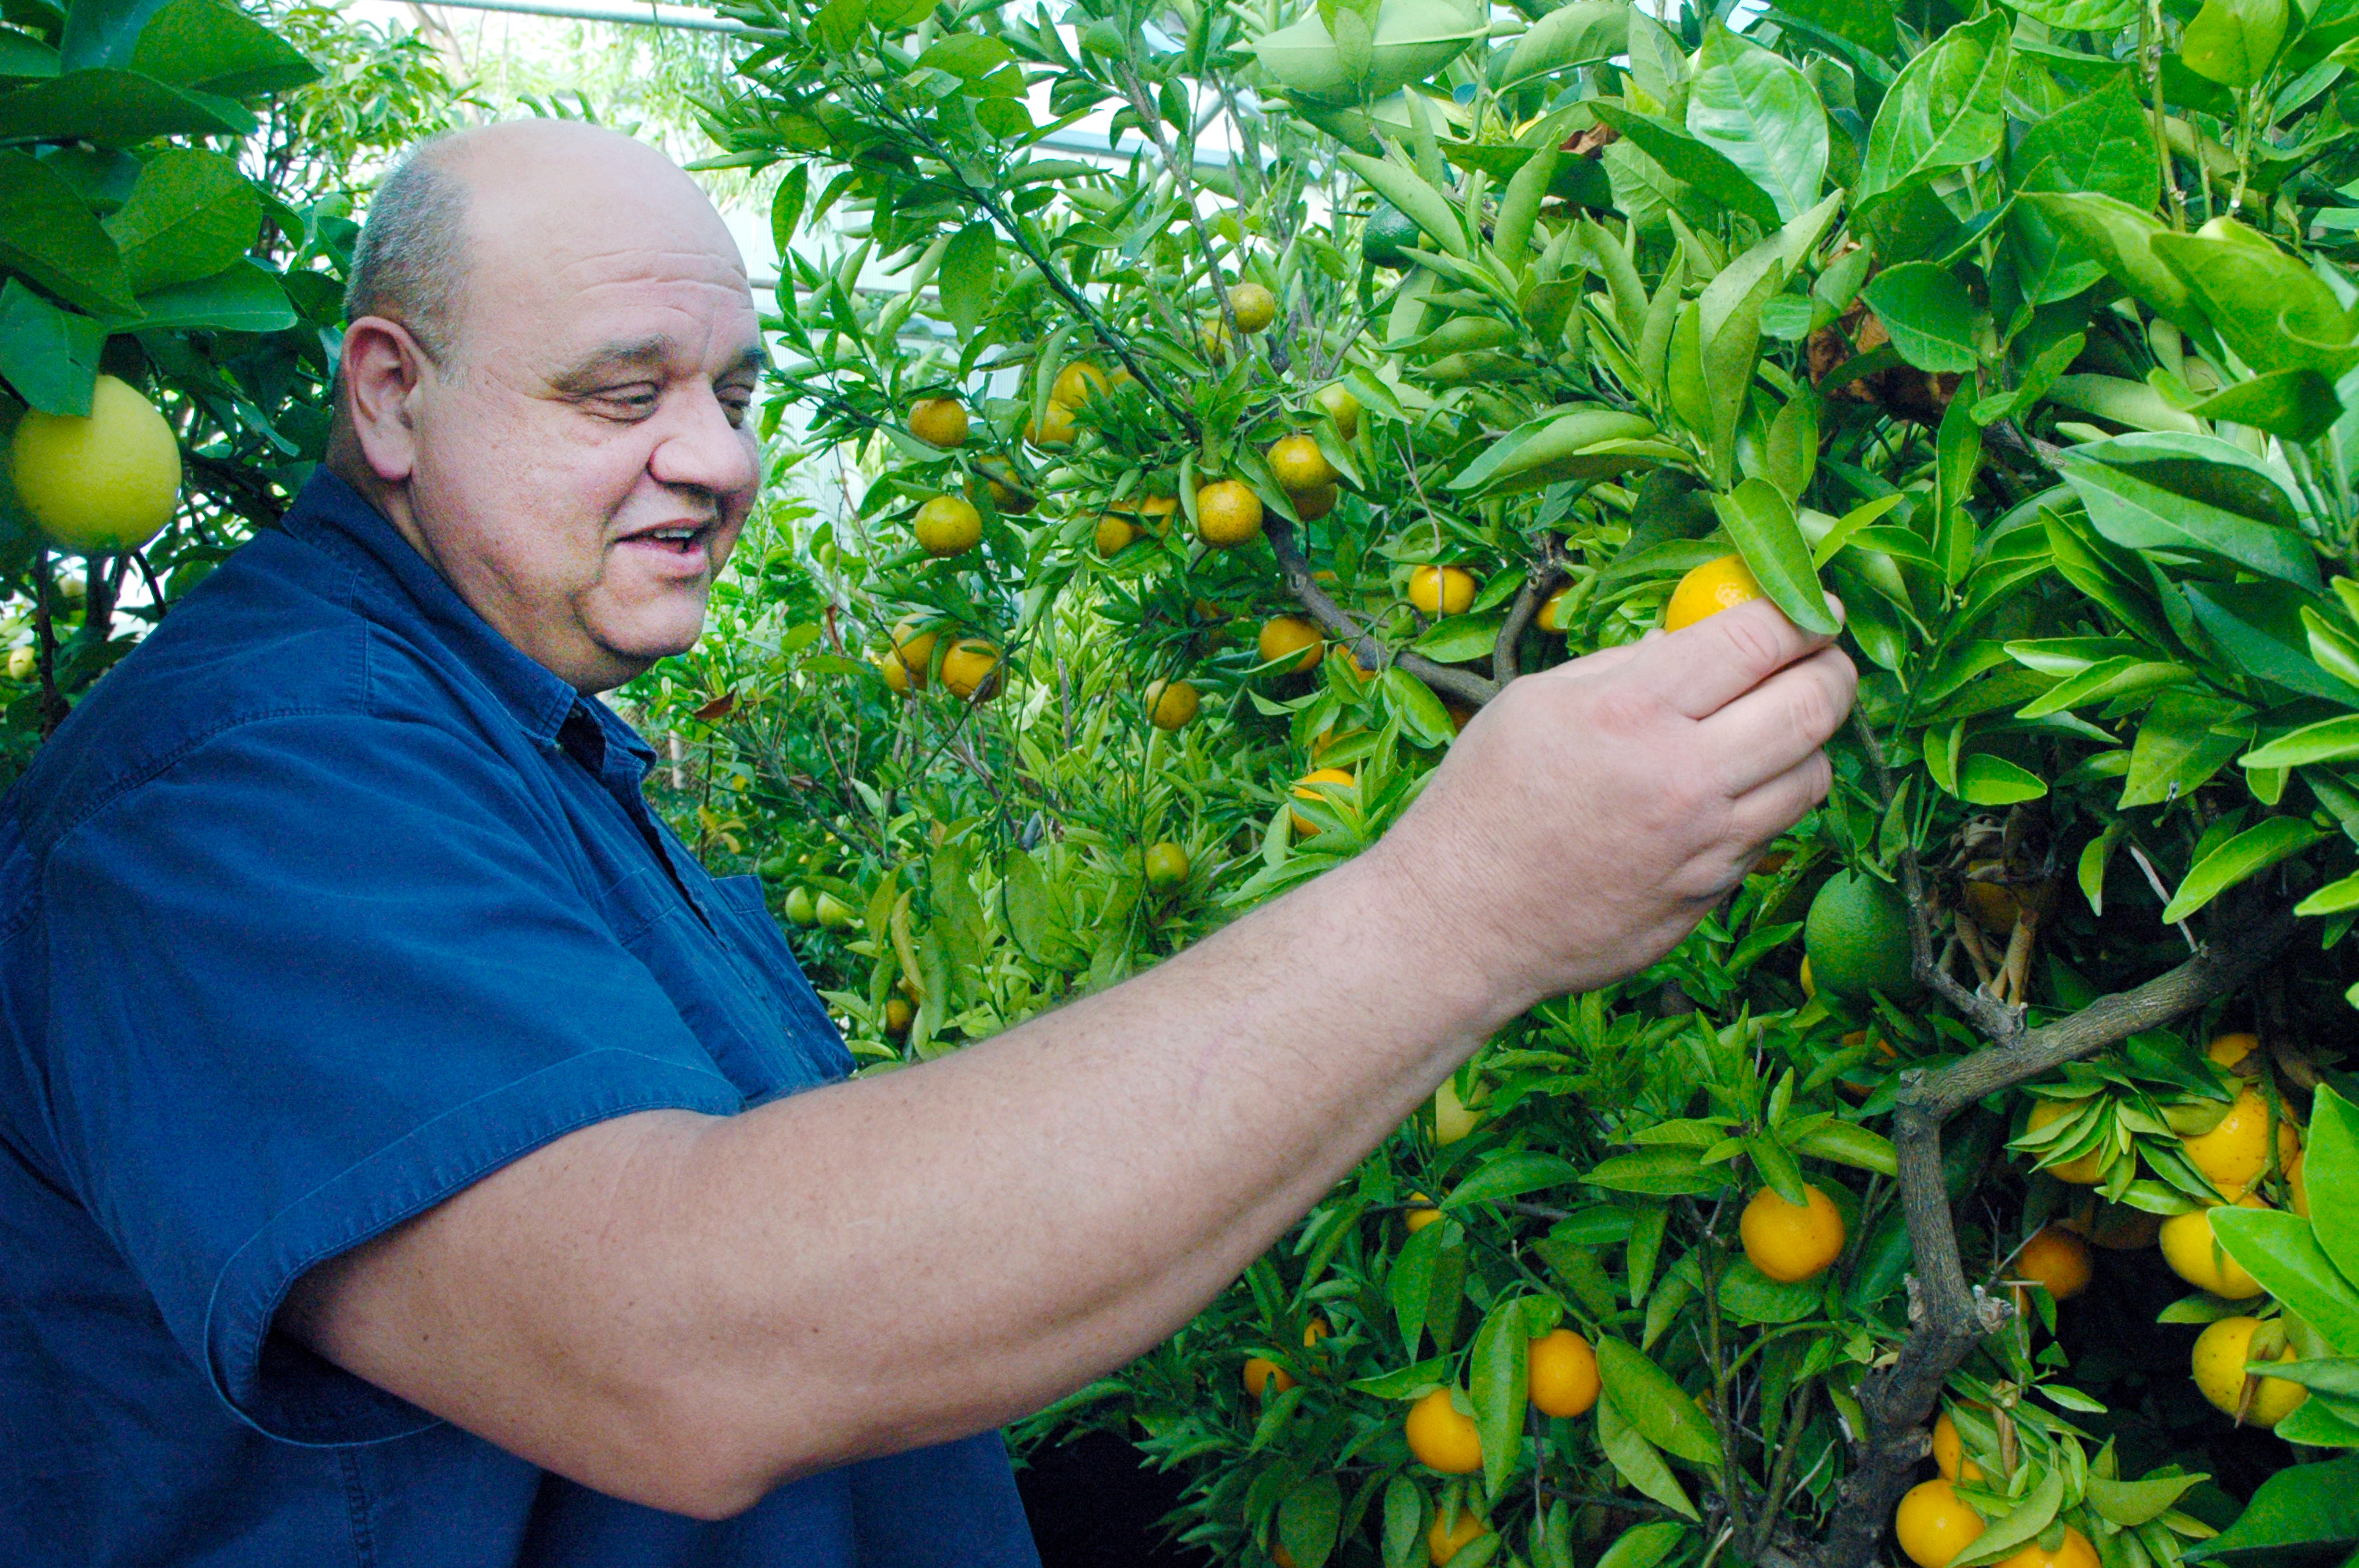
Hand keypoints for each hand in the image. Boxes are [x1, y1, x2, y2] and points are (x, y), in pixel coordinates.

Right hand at [1367, 598, 1855, 1010]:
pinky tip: (1723, 795)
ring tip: (1772, 729)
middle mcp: (1684, 777)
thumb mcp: (1535, 701)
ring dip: (1807, 742)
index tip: (1813, 606)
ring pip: (1812, 777)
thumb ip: (1625, 665)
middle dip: (1832, 668)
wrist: (1460, 920)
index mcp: (1632, 710)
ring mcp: (1705, 846)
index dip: (1802, 610)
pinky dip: (1764, 804)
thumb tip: (1692, 642)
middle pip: (1814, 705)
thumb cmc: (1482, 799)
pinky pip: (1770, 836)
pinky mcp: (1708, 896)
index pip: (1759, 638)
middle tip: (1821, 658)